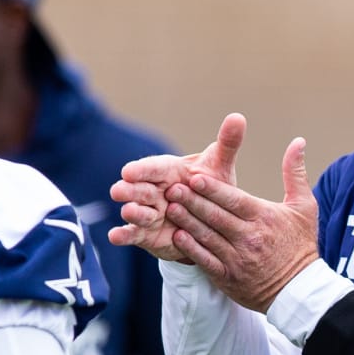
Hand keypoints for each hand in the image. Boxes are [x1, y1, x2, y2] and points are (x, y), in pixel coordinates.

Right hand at [109, 113, 245, 261]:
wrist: (212, 221)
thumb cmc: (211, 188)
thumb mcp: (220, 167)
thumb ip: (227, 144)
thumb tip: (238, 117)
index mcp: (167, 171)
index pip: (153, 168)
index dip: (142, 170)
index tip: (129, 171)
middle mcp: (153, 191)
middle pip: (139, 189)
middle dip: (130, 190)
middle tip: (119, 190)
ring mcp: (149, 212)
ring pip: (136, 211)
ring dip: (132, 212)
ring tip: (128, 212)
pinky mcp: (146, 234)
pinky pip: (133, 234)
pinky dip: (123, 235)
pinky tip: (115, 237)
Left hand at [161, 133, 319, 311]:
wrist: (299, 291)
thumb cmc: (300, 244)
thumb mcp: (305, 207)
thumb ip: (295, 173)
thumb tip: (298, 141)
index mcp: (265, 218)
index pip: (234, 200)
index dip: (213, 189)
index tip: (194, 176)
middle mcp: (250, 238)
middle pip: (216, 217)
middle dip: (192, 201)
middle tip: (171, 188)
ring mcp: (238, 259)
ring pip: (207, 237)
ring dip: (187, 222)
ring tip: (169, 207)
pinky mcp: (229, 278)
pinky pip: (206, 261)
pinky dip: (191, 248)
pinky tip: (177, 236)